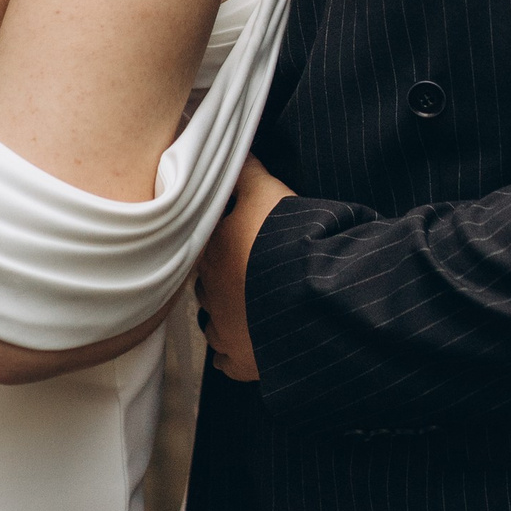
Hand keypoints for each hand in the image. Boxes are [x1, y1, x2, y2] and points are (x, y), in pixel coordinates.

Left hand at [193, 156, 292, 383]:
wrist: (313, 298)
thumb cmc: (288, 239)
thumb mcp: (268, 190)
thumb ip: (246, 171)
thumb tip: (233, 149)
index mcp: (209, 251)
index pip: (197, 243)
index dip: (213, 238)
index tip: (228, 235)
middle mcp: (208, 293)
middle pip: (203, 283)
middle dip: (218, 275)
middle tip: (240, 267)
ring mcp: (223, 331)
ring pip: (209, 321)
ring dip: (222, 312)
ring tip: (244, 303)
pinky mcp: (242, 362)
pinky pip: (226, 361)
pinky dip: (232, 352)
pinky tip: (245, 342)